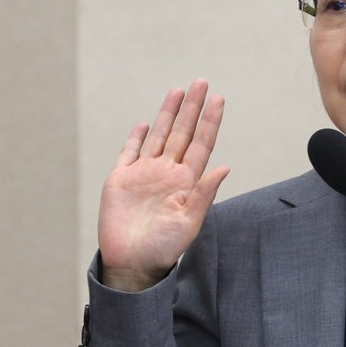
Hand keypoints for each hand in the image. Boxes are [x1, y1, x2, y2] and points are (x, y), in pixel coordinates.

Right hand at [97, 80, 229, 291]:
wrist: (132, 264)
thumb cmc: (164, 248)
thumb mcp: (189, 222)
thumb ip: (204, 193)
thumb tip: (225, 167)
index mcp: (186, 181)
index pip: (201, 144)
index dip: (209, 122)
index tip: (218, 99)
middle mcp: (167, 173)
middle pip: (181, 133)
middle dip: (191, 108)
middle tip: (201, 82)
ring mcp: (144, 174)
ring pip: (159, 136)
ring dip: (168, 114)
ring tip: (178, 91)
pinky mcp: (121, 180)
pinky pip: (129, 153)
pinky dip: (136, 138)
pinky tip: (145, 124)